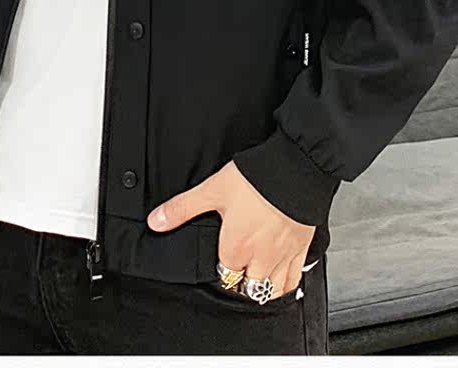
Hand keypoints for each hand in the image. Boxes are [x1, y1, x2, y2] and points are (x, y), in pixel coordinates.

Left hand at [147, 160, 315, 296]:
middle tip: (235, 269)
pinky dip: (285, 285)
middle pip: (246, 287)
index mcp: (236, 247)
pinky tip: (279, 280)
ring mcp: (283, 256)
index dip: (219, 270)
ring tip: (253, 276)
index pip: (224, 275)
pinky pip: (294, 280)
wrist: (296, 167)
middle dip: (239, 282)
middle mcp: (260, 258)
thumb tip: (155, 221)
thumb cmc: (256, 178)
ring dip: (261, 288)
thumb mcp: (212, 189)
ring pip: (270, 290)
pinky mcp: (302, 249)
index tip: (219, 261)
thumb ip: (182, 208)